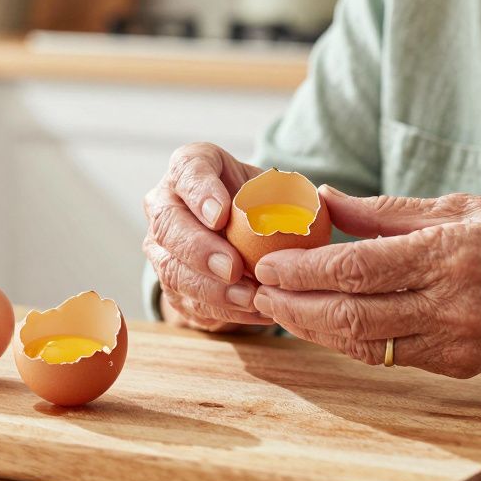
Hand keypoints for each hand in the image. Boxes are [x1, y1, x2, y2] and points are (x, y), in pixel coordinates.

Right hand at [144, 142, 273, 331]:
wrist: (238, 237)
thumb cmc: (258, 202)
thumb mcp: (274, 186)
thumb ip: (291, 191)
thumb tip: (318, 202)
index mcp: (189, 168)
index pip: (187, 170)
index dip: (200, 193)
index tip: (221, 215)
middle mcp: (165, 204)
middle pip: (168, 224)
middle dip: (198, 249)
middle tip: (232, 268)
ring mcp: (161, 247)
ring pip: (173, 270)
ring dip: (212, 289)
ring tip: (249, 297)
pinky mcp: (170, 284)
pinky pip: (190, 301)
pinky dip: (223, 311)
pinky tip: (254, 312)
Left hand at [251, 187, 480, 376]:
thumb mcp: (458, 205)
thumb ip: (385, 211)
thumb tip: (323, 197)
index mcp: (446, 253)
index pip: (355, 267)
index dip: (302, 270)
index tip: (267, 264)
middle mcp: (448, 303)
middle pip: (349, 314)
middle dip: (294, 307)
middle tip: (257, 293)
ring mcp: (455, 341)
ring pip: (363, 343)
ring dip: (313, 330)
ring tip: (279, 310)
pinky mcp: (459, 365)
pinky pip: (390, 355)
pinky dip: (351, 341)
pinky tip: (324, 324)